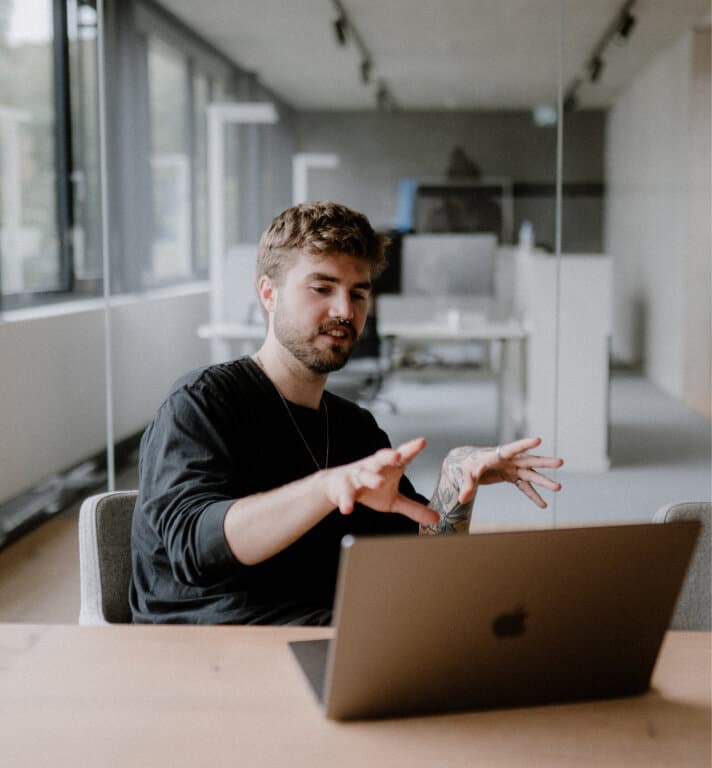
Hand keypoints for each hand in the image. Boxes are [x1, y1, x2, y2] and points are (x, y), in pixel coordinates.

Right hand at [323, 437, 438, 524]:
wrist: (338, 488)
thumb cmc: (369, 489)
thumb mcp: (394, 501)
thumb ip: (414, 508)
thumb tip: (436, 519)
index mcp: (388, 466)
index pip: (402, 455)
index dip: (412, 448)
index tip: (422, 442)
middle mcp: (373, 466)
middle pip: (381, 457)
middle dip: (388, 455)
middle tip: (397, 455)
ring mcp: (358, 474)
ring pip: (364, 473)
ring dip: (371, 477)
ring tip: (379, 483)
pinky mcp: (344, 486)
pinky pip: (346, 493)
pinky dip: (346, 500)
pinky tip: (347, 509)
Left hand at [447, 437, 562, 508]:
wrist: (468, 466)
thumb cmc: (466, 466)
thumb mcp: (465, 474)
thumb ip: (467, 486)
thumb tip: (464, 498)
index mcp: (497, 454)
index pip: (512, 448)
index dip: (525, 444)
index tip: (538, 439)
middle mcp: (509, 460)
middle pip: (529, 460)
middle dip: (544, 462)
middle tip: (560, 462)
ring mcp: (513, 468)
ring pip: (531, 475)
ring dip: (544, 481)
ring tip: (559, 487)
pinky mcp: (512, 477)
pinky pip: (525, 487)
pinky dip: (533, 495)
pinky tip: (543, 504)